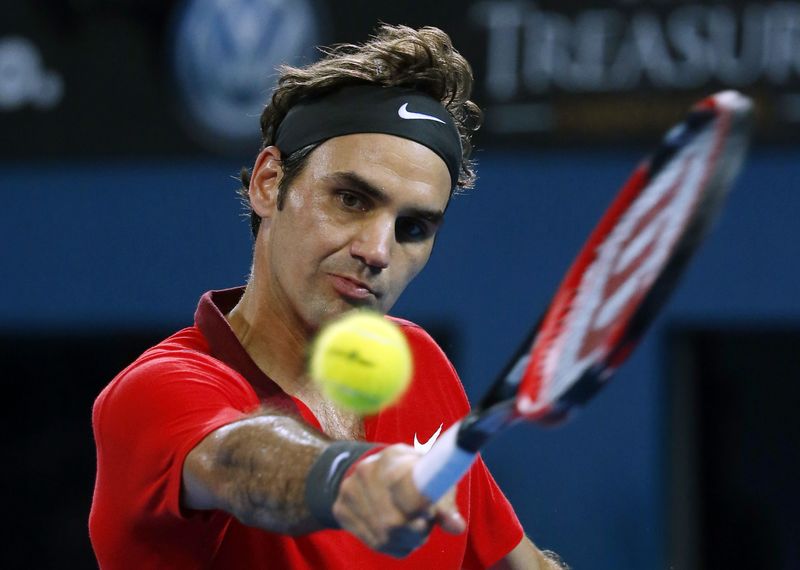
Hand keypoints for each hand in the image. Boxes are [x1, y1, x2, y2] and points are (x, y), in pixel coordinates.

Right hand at [332, 443, 465, 556]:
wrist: (373, 469)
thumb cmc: (414, 474)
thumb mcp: (433, 476)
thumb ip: (445, 499)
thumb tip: (457, 526)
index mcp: (392, 457)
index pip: (403, 486)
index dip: (420, 506)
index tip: (431, 514)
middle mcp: (365, 471)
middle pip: (394, 521)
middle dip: (417, 530)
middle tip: (425, 523)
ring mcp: (349, 490)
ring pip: (384, 536)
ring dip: (406, 540)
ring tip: (413, 526)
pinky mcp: (340, 509)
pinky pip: (374, 542)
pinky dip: (392, 544)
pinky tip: (396, 532)